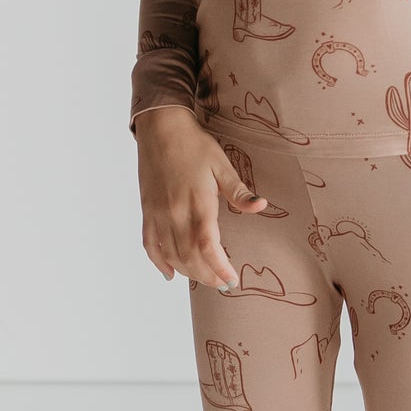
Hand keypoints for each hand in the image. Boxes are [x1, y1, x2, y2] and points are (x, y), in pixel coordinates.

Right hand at [136, 105, 282, 294]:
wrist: (161, 127)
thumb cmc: (194, 144)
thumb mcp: (222, 164)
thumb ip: (239, 191)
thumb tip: (262, 207)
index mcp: (197, 203)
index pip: (207, 246)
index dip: (219, 268)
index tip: (232, 280)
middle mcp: (175, 213)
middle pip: (190, 258)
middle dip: (208, 276)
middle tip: (224, 284)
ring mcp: (158, 215)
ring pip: (171, 256)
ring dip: (189, 273)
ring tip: (205, 278)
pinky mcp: (147, 212)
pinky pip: (149, 246)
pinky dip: (159, 263)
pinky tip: (170, 274)